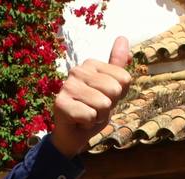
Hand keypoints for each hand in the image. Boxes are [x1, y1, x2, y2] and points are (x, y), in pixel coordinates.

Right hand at [50, 36, 132, 157]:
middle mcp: (77, 70)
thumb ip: (117, 67)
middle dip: (109, 106)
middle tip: (95, 109)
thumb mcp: (110, 89)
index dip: (119, 95)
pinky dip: (88, 124)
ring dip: (99, 117)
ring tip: (87, 115)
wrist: (73, 135)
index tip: (104, 98)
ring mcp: (67, 86)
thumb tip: (123, 38)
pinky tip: (79, 121)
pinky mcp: (60, 104)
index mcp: (90, 64)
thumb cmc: (92, 110)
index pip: (124, 78)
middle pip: (114, 90)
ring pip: (103, 104)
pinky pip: (90, 116)